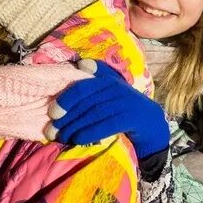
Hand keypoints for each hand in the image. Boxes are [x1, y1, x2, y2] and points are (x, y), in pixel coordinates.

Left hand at [46, 60, 169, 158]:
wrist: (151, 122)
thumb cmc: (123, 105)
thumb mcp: (111, 88)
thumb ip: (96, 76)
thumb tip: (80, 63)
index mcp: (108, 79)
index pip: (83, 86)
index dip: (66, 98)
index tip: (52, 112)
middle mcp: (117, 87)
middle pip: (86, 102)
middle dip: (67, 118)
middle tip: (52, 131)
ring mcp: (126, 102)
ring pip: (94, 114)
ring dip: (75, 127)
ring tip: (62, 138)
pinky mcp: (132, 117)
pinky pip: (106, 125)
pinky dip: (90, 133)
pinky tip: (78, 140)